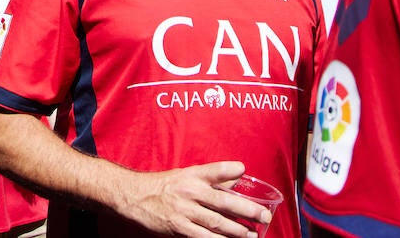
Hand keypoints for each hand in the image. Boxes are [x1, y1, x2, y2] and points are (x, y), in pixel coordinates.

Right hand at [116, 162, 270, 237]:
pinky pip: (203, 237)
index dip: (228, 169)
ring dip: (237, 231)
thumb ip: (209, 178)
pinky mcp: (179, 227)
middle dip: (247, 210)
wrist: (135, 197)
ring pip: (216, 222)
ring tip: (252, 235)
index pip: (213, 170)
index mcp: (192, 175)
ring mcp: (184, 211)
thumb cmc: (163, 185)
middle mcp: (189, 191)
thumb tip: (235, 181)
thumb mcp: (185, 175)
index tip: (242, 169)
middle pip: (223, 201)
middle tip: (264, 216)